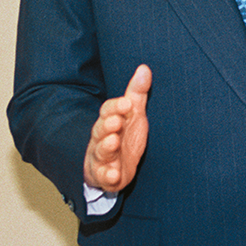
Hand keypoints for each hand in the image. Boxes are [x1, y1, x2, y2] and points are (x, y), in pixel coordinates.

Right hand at [84, 64, 150, 191]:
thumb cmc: (125, 136)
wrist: (118, 166)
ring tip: (113, 142)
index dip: (115, 107)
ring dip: (106, 147)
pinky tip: (113, 175)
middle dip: (107, 125)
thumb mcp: (134, 113)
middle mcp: (102, 138)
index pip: (107, 111)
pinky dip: (108, 176)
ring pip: (100, 151)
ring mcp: (102, 157)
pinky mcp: (105, 175)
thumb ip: (137, 93)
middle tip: (116, 121)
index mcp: (110, 121)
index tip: (127, 103)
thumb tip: (144, 68)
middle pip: (100, 130)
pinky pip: (104, 177)